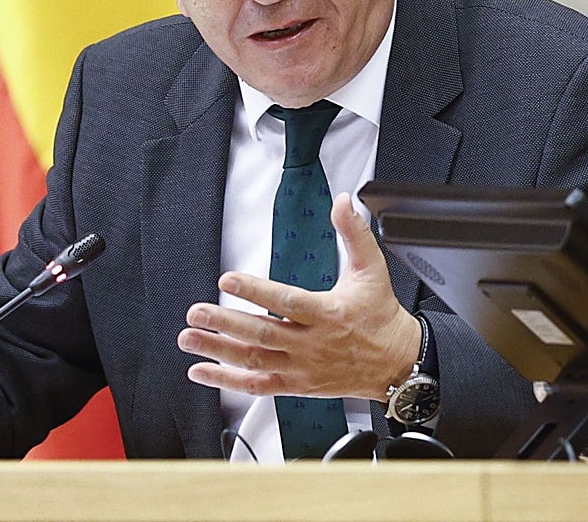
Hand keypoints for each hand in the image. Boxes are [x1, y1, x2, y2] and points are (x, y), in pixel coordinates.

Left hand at [177, 192, 420, 400]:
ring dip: (218, 350)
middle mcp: (312, 344)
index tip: (228, 279)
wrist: (397, 363)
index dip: (256, 291)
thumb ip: (354, 233)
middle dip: (225, 323)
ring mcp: (302, 368)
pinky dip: (228, 380)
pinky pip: (257, 385)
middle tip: (196, 312)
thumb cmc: (381, 316)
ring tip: (189, 337)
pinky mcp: (297, 385)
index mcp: (328, 313)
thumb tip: (342, 201)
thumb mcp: (372, 269)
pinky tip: (202, 371)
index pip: (287, 301)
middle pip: (262, 333)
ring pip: (254, 360)